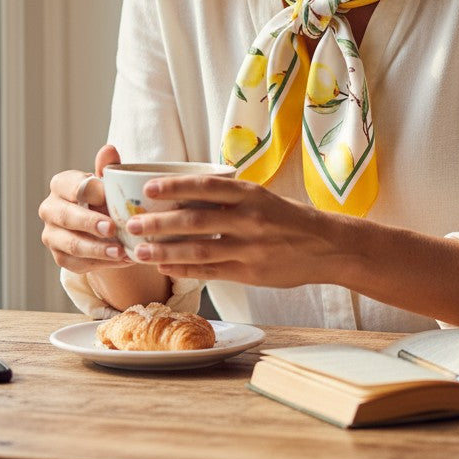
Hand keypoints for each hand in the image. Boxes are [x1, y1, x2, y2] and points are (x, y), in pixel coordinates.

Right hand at [38, 144, 132, 274]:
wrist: (103, 225)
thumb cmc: (105, 197)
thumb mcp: (108, 182)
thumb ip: (109, 167)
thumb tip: (109, 149)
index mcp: (60, 184)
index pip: (70, 186)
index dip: (90, 192)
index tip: (110, 198)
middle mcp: (49, 209)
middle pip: (66, 216)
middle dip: (90, 223)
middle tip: (113, 229)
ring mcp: (51, 235)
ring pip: (71, 244)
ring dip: (97, 249)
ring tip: (121, 252)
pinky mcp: (60, 257)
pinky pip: (78, 263)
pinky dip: (101, 263)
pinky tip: (121, 260)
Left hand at [123, 175, 344, 287]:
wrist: (326, 246)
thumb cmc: (287, 218)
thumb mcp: (261, 198)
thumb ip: (228, 198)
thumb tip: (184, 195)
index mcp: (250, 194)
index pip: (205, 186)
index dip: (174, 187)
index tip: (148, 188)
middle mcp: (249, 218)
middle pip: (195, 219)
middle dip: (160, 222)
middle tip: (133, 223)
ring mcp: (249, 248)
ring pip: (199, 249)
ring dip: (165, 250)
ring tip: (140, 251)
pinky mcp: (250, 273)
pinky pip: (211, 271)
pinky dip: (185, 269)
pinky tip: (165, 268)